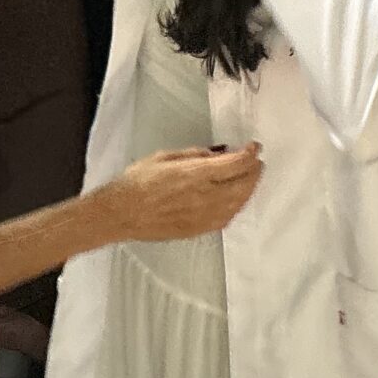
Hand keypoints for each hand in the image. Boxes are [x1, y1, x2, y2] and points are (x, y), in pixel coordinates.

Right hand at [102, 144, 263, 242]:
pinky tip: (235, 200)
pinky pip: (227, 218)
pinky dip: (237, 206)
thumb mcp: (165, 156)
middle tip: (256, 162)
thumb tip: (217, 154)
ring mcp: (204, 216)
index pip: (237, 164)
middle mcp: (205, 197)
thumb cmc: (138, 181)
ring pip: (239, 203)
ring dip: (248, 189)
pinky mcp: (199, 230)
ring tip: (249, 179)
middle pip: (244, 184)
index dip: (250, 154)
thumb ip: (194, 155)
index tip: (254, 147)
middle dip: (254, 171)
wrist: (122, 213)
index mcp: (196, 174)